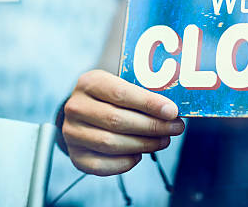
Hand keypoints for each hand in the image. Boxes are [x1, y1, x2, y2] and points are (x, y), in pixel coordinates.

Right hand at [62, 69, 184, 175]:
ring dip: (144, 144)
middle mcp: (76, 107)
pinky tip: (140, 154)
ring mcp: (72, 132)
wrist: (84, 112)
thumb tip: (172, 110)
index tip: (172, 111)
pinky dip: (125, 162)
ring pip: (111, 144)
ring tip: (163, 140)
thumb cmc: (110, 98)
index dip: (149, 103)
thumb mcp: (121, 85)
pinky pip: (102, 165)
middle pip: (117, 120)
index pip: (121, 93)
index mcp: (89, 82)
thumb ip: (142, 95)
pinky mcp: (76, 155)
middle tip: (175, 128)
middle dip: (152, 126)